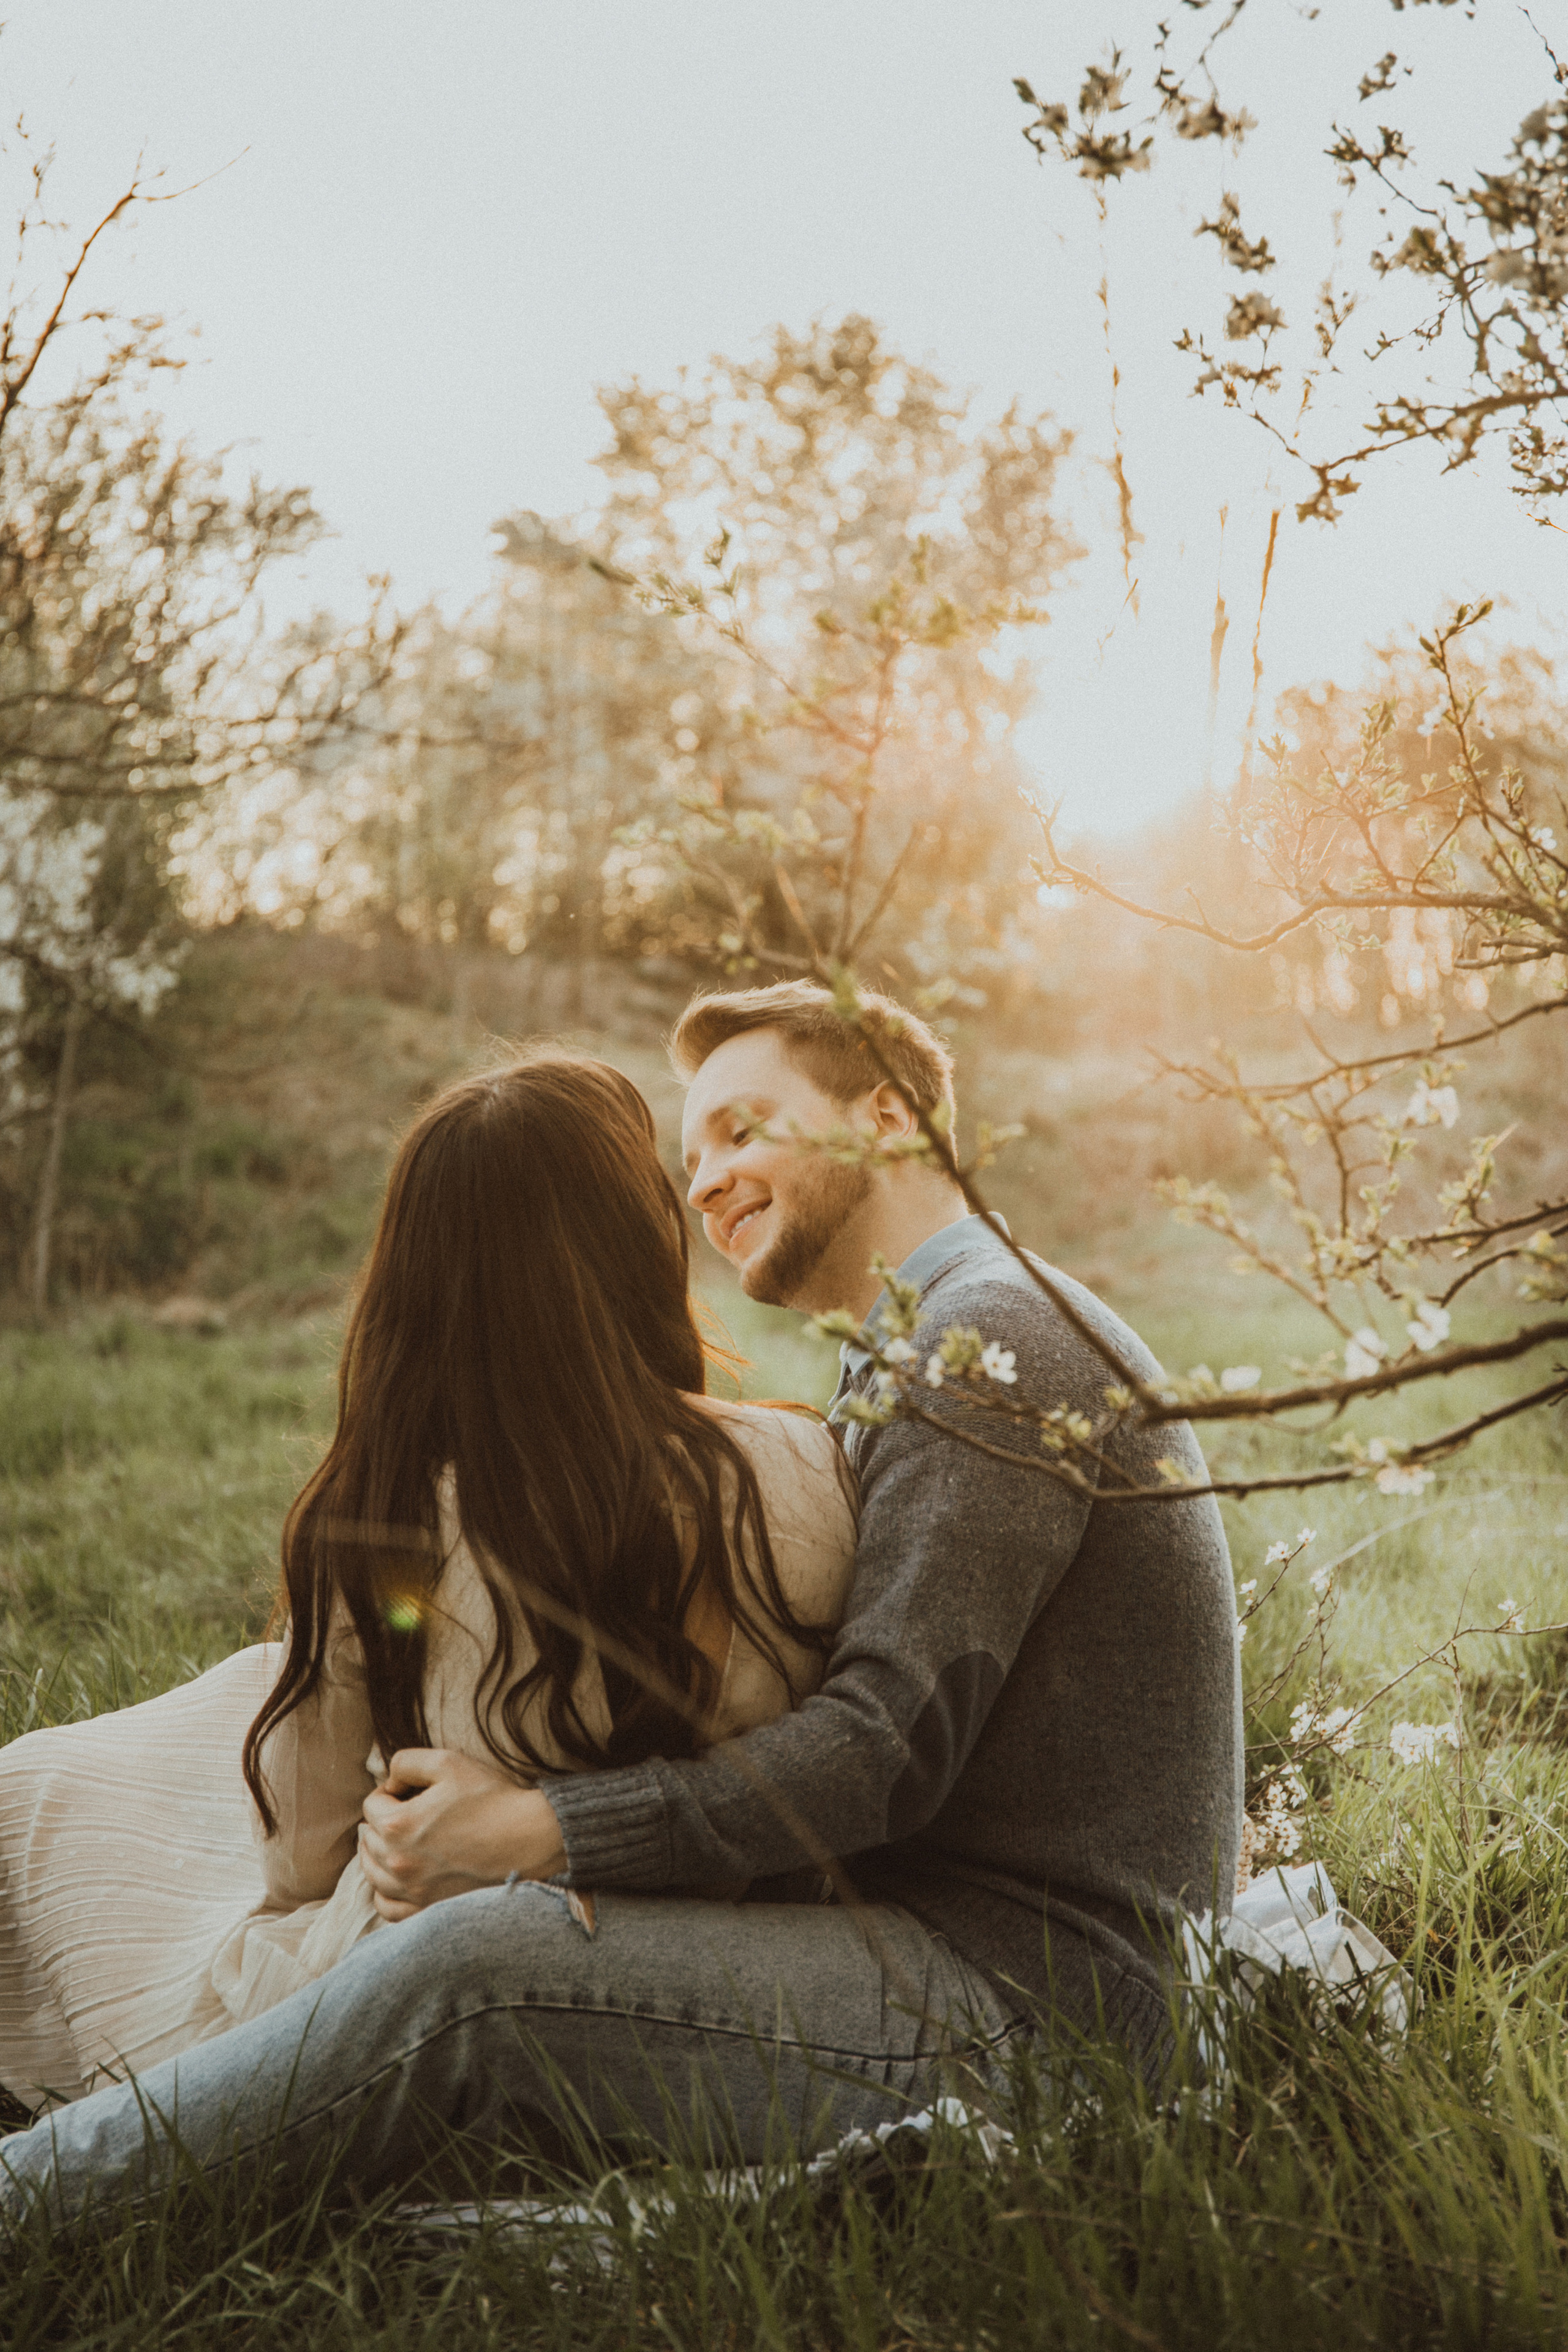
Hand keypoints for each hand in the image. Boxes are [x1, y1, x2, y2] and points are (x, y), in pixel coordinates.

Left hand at [358, 1748, 567, 1920]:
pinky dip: (385, 1890)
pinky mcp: (427, 1908)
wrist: (529, 1839)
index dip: (389, 1791)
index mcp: (398, 1825)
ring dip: (377, 1853)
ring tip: (395, 1841)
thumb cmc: (491, 1799)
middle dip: (381, 1821)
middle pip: (368, 1839)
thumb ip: (406, 1762)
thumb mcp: (449, 1762)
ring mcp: (413, 1890)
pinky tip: (397, 1876)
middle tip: (408, 1812)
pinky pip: (388, 1906)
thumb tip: (390, 1779)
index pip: (371, 1805)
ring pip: (372, 1873)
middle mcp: (399, 1862)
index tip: (410, 1790)